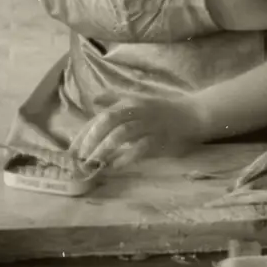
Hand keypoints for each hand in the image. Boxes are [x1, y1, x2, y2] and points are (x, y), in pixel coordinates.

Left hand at [69, 95, 206, 169]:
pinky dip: (127, 157)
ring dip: (105, 149)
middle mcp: (137, 110)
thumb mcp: (138, 99)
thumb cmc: (164, 108)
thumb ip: (116, 100)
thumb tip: (94, 100)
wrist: (194, 113)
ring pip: (122, 134)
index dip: (85, 132)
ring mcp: (149, 123)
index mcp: (129, 103)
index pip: (100, 116)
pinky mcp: (161, 137)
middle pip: (108, 121)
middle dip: (91, 139)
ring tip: (94, 163)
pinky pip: (141, 147)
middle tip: (80, 157)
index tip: (72, 148)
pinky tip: (116, 166)